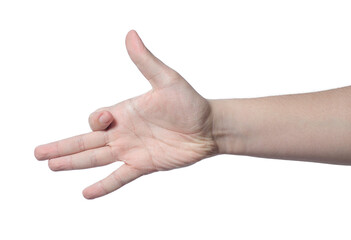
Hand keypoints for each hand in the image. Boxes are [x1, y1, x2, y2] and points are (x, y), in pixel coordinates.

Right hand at [34, 30, 217, 198]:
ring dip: (73, 163)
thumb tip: (131, 34)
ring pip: (96, 159)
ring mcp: (132, 151)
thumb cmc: (190, 103)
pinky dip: (103, 185)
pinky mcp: (144, 165)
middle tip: (38, 154)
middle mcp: (123, 133)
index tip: (106, 121)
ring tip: (52, 166)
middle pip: (85, 142)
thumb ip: (146, 61)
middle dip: (62, 147)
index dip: (94, 122)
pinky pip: (119, 177)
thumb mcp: (166, 79)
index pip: (96, 120)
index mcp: (125, 113)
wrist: (209, 128)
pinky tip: (86, 193)